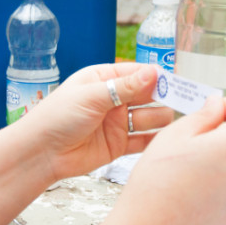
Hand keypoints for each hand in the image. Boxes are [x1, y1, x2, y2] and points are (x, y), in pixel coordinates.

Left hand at [10, 63, 172, 181]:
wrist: (41, 152)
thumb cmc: (58, 117)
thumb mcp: (92, 96)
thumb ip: (125, 86)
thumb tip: (154, 72)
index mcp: (104, 79)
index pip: (138, 74)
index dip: (158, 77)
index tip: (179, 81)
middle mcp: (113, 99)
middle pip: (147, 95)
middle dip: (164, 97)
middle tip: (184, 101)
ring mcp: (116, 123)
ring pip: (149, 117)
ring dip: (161, 118)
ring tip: (172, 120)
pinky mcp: (118, 145)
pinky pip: (142, 140)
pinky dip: (154, 139)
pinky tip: (168, 139)